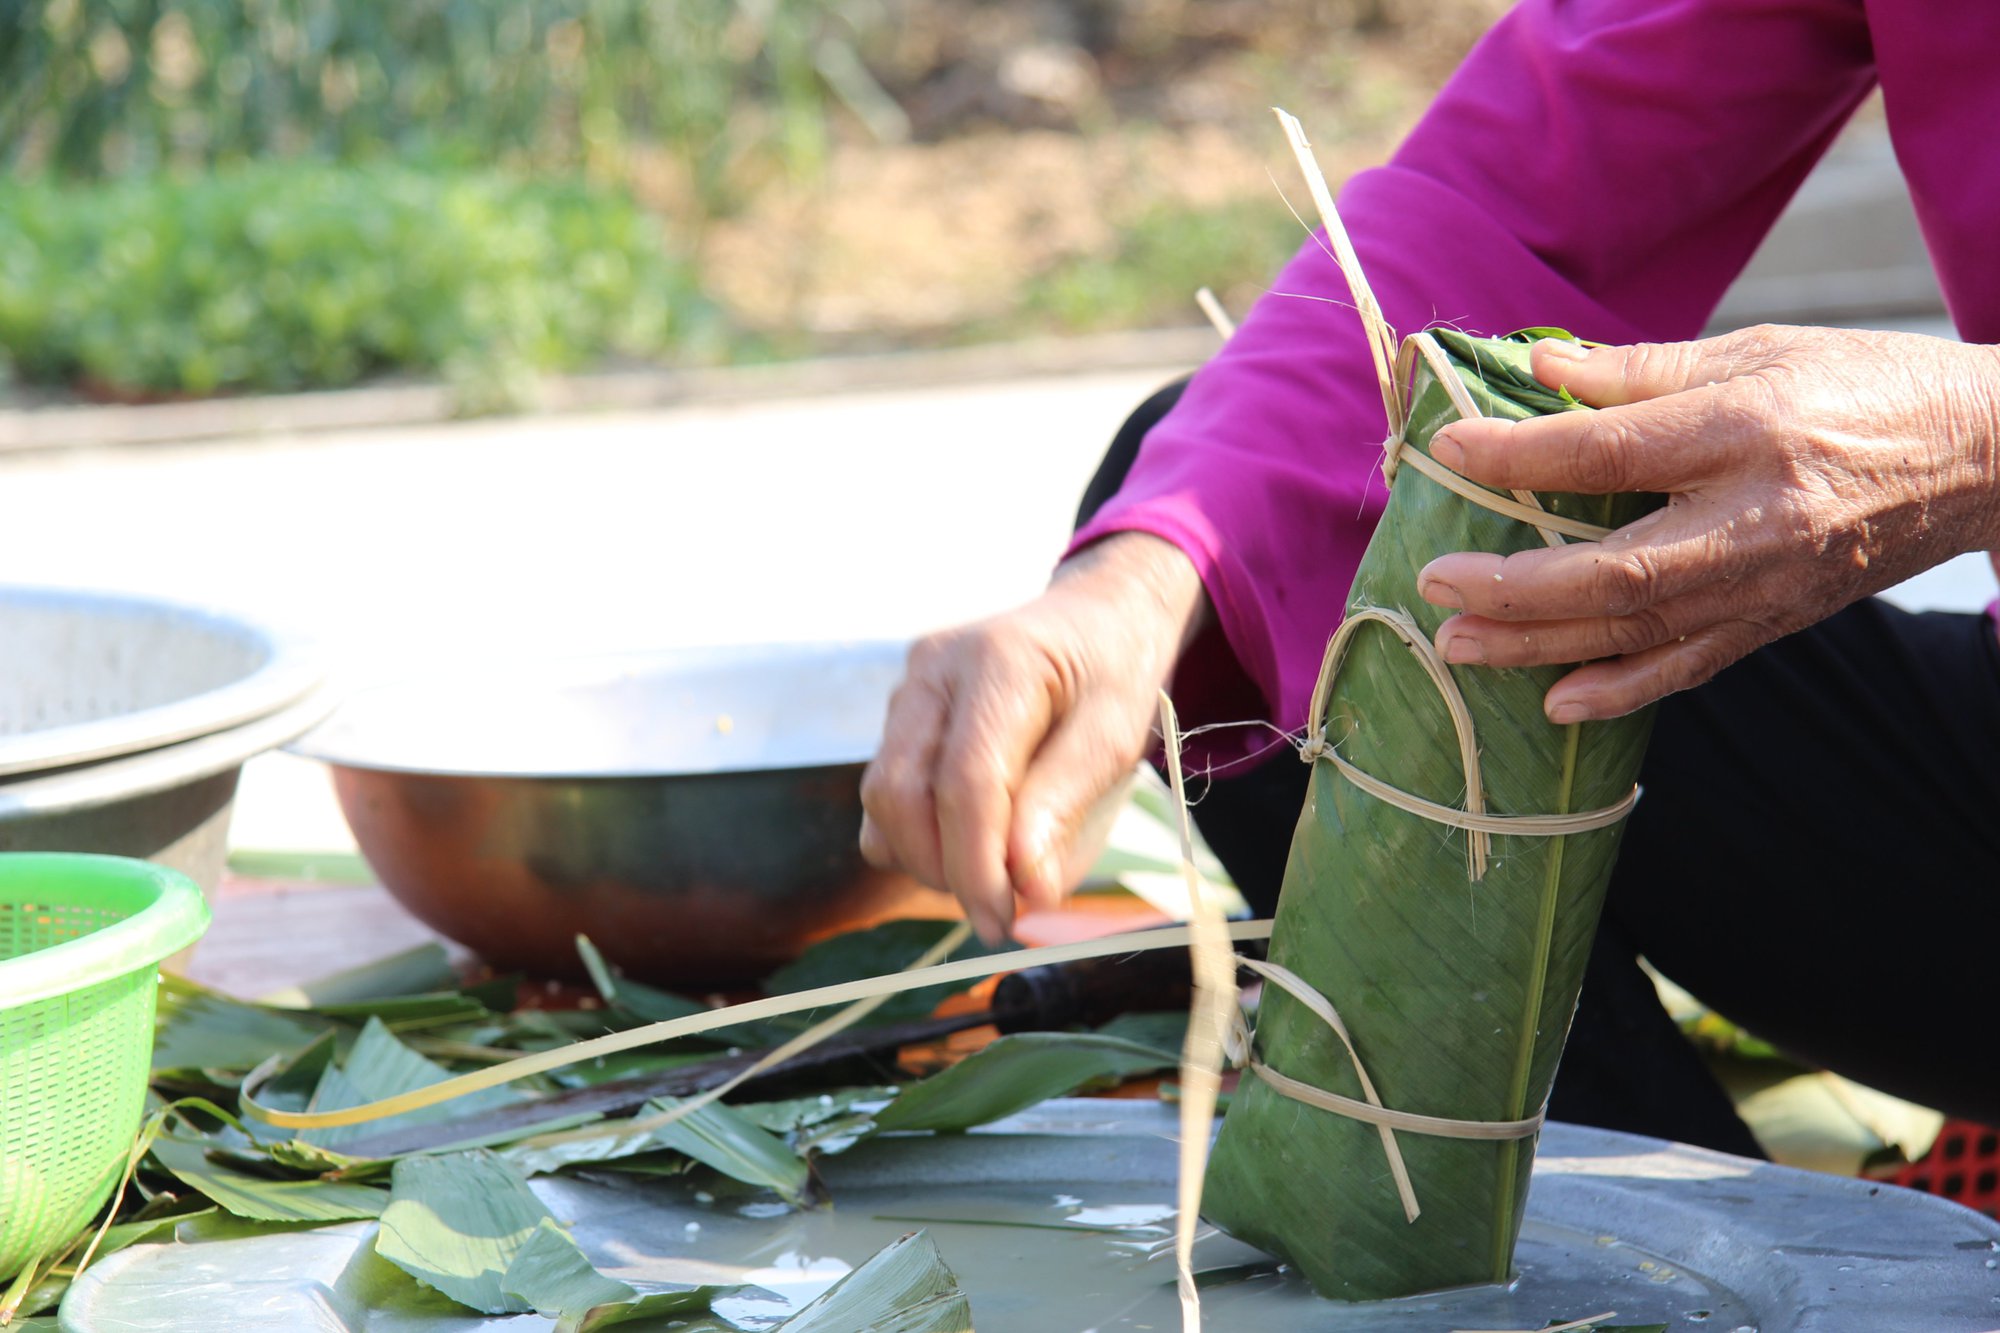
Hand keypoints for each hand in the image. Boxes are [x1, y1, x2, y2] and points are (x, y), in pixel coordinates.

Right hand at [859, 532, 1209, 942]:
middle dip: (943, 869)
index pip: (966, 782)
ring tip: (991, 875)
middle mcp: (933, 669)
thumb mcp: (1115, 735)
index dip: (977, 865)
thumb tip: (1026, 889)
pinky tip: (969, 843)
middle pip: (901, 794)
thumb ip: (1063, 804)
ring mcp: (907, 689)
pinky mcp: (900, 715)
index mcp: (996, 661)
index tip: (1004, 921)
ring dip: (926, 857)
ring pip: (882, 800)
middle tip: (1000, 911)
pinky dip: (916, 835)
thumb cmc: (1112, 673)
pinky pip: (885, 794)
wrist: (1095, 617)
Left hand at [1415, 325, 1999, 720]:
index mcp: (1746, 429)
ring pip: (1639, 629)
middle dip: (1513, 584)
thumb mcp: (1758, 350)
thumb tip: (1537, 367)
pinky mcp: (1780, 621)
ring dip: (1539, 645)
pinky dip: (1621, 692)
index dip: (1519, 456)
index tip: (1449, 450)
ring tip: (1457, 644)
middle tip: (1434, 581)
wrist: (1987, 456)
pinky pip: (1690, 668)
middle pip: (1615, 568)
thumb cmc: (1863, 386)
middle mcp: (1756, 518)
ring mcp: (1770, 583)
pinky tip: (1557, 704)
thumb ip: (1640, 371)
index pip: (1609, 451)